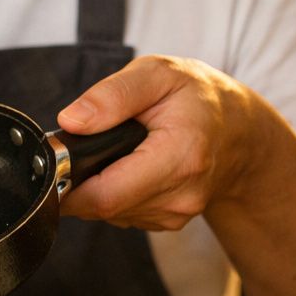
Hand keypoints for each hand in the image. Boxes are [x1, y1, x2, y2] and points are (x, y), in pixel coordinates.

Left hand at [54, 55, 266, 230]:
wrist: (240, 130)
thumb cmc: (198, 97)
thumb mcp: (158, 73)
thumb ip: (113, 95)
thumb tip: (72, 122)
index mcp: (180, 156)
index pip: (106, 194)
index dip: (69, 185)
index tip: (55, 163)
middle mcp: (181, 195)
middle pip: (103, 206)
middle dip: (80, 180)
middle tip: (82, 147)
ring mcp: (176, 214)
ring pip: (110, 212)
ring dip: (98, 186)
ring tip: (113, 150)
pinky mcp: (169, 221)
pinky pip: (123, 213)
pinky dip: (115, 191)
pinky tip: (128, 166)